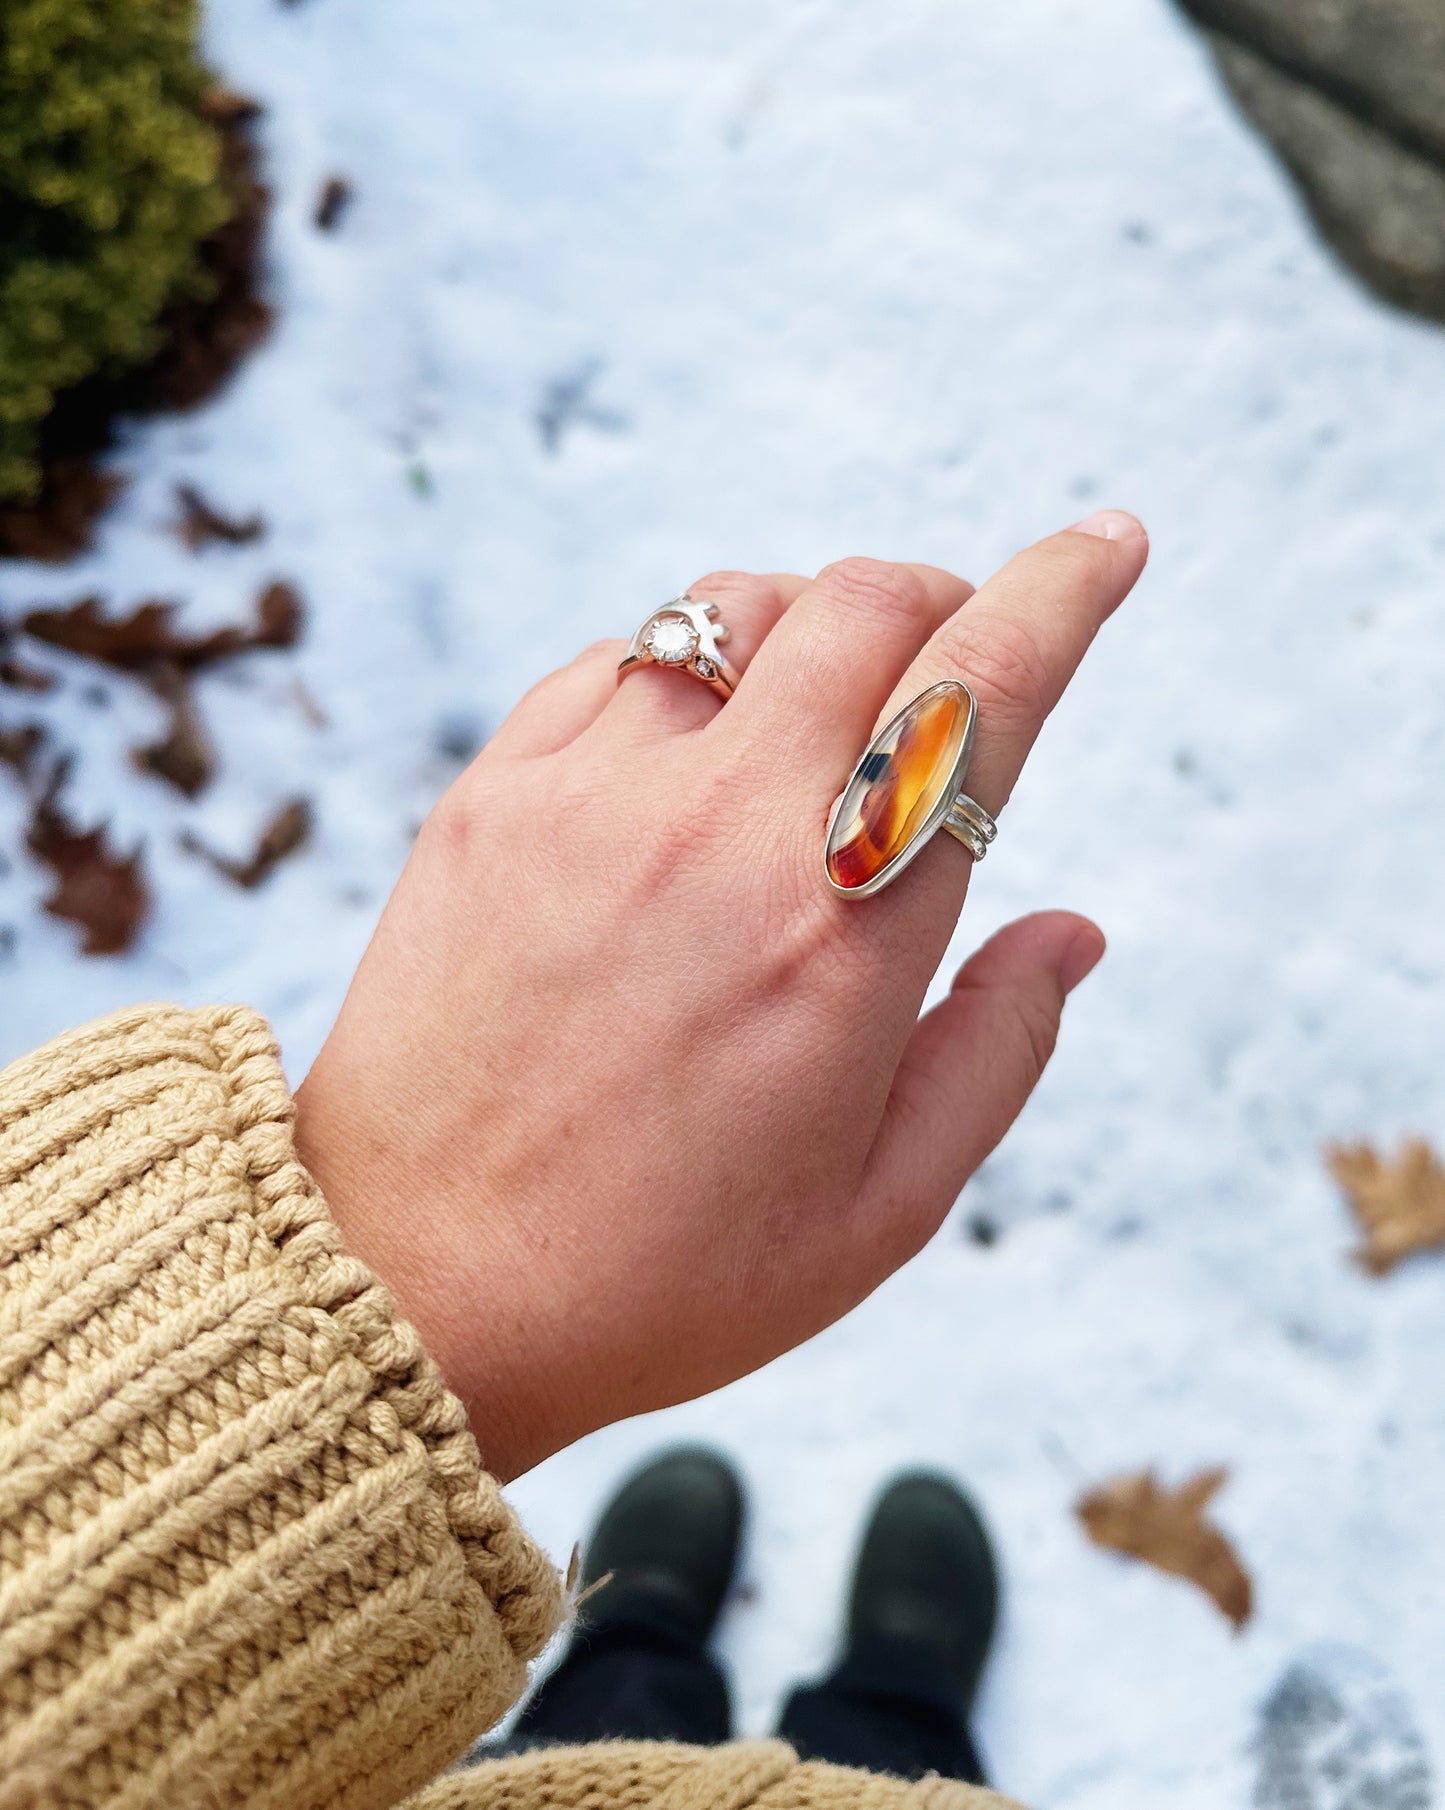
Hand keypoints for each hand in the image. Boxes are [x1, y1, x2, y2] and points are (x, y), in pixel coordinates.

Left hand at [295, 515, 1147, 1479]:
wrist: (409, 1291)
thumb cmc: (660, 1275)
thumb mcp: (879, 1212)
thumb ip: (998, 1053)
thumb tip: (1074, 930)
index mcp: (845, 937)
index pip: (986, 694)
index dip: (1065, 588)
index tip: (1109, 540)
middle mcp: (722, 833)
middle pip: (865, 602)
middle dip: (939, 599)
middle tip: (948, 663)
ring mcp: (591, 800)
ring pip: (732, 608)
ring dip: (808, 627)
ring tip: (813, 715)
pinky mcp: (489, 799)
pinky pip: (612, 661)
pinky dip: (682, 670)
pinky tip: (685, 753)